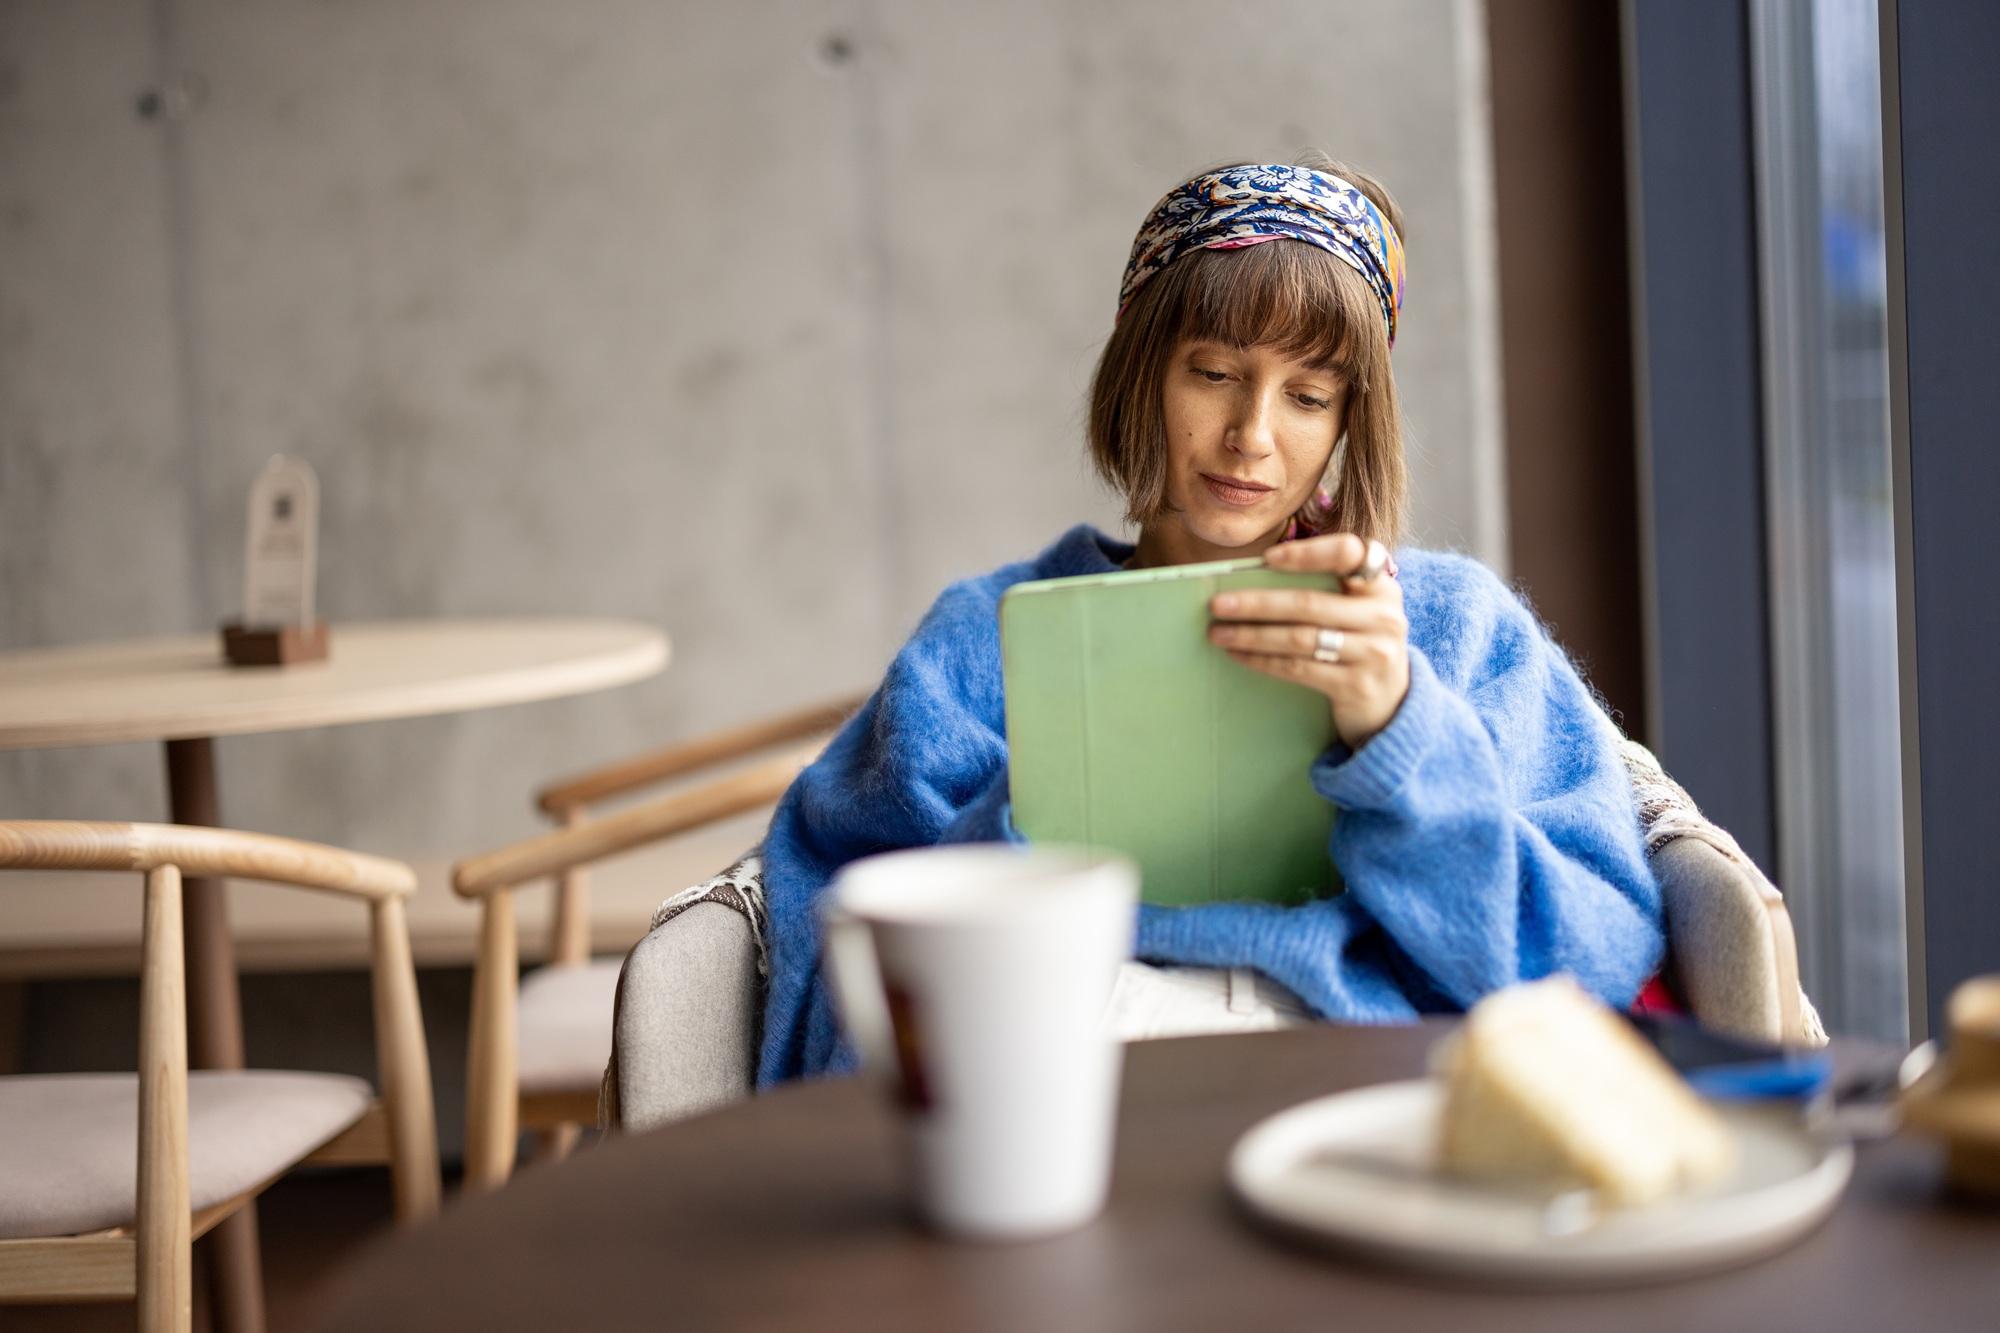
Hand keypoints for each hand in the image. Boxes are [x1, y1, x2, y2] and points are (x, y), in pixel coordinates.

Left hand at [1206, 533, 1409, 750]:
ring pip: (1300, 638)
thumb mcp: (1354, 611)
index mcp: (1381, 585)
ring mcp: (1374, 652)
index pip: (1348, 553)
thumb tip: (1250, 578)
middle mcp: (1384, 615)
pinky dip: (1264, 660)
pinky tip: (1239, 655)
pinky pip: (1300, 668)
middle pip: (1310, 603)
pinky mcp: (1358, 685)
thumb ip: (1322, 589)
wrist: (1391, 703)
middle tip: (1217, 604)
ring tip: (1218, 633)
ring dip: (1252, 635)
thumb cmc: (1357, 645)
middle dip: (1257, 603)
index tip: (1267, 558)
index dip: (1307, 552)